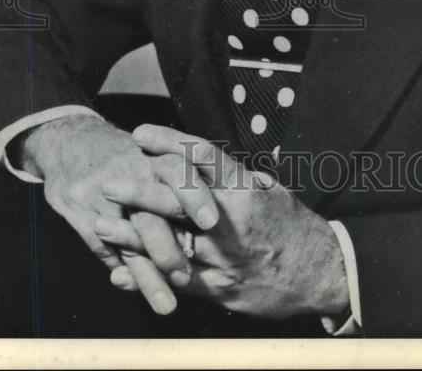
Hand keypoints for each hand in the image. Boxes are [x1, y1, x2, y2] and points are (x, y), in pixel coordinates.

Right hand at [19, 114, 219, 313]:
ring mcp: (101, 194)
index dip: (195, 195)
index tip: (211, 222)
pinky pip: (105, 249)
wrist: (71, 137)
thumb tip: (239, 193)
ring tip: (168, 304)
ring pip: (128, 241)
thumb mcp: (155, 148)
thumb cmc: (126, 151)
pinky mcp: (80, 211)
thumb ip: (187, 174)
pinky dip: (124, 271)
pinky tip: (137, 288)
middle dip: (167, 248)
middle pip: (150, 212)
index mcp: (154, 155)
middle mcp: (129, 173)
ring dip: (148, 275)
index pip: (179, 170)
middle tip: (185, 277)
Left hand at [93, 124, 349, 319]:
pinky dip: (147, 276)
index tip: (142, 133)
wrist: (320, 273)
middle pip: (178, 200)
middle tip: (111, 181)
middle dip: (141, 191)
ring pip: (171, 243)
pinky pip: (177, 281)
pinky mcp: (220, 288)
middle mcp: (231, 220)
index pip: (202, 157)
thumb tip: (207, 159)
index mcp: (244, 189)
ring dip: (132, 236)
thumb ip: (237, 177)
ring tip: (101, 225)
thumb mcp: (270, 191)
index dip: (169, 143)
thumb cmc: (292, 226)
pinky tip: (121, 273)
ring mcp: (224, 256)